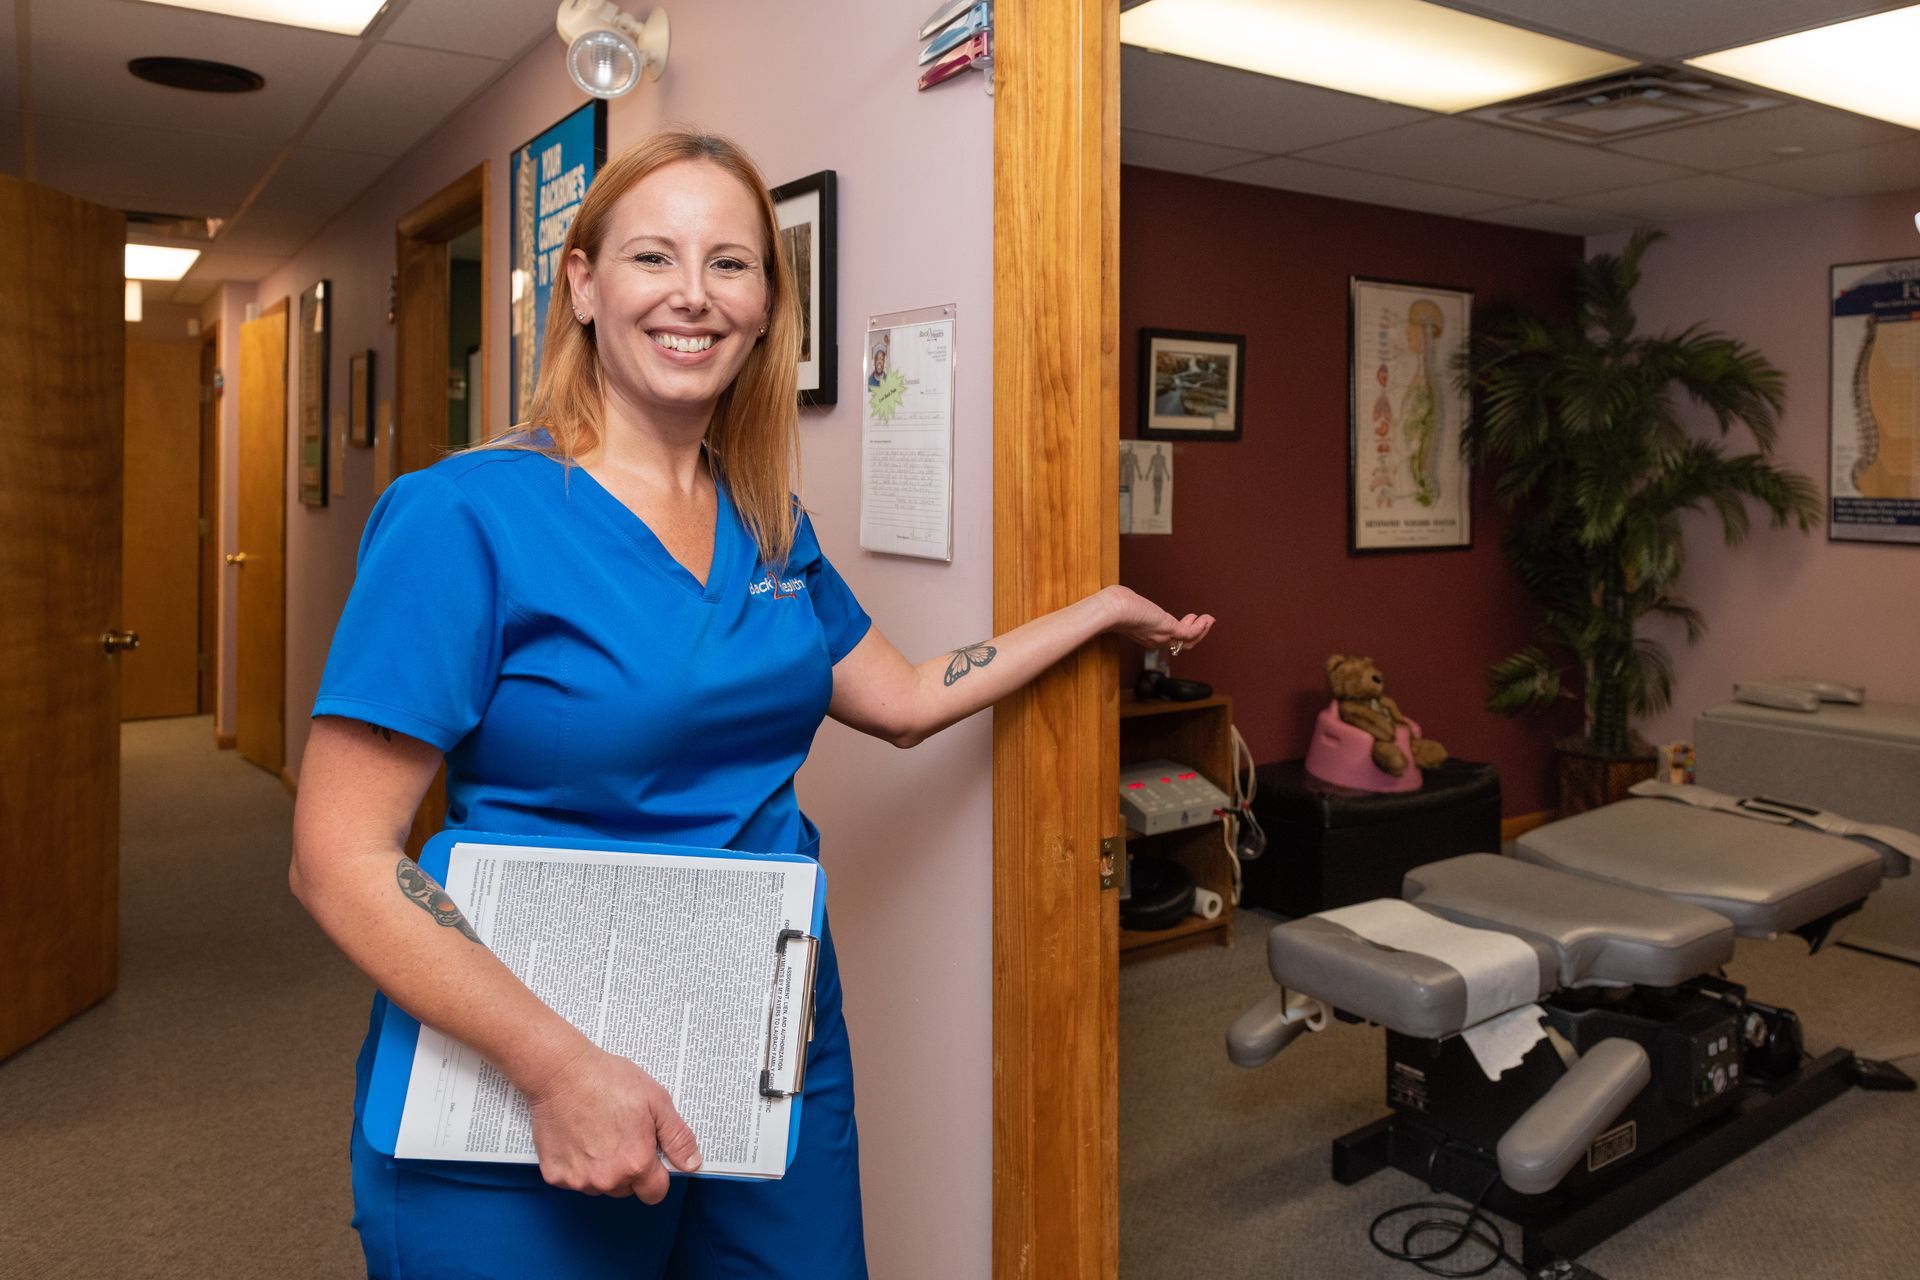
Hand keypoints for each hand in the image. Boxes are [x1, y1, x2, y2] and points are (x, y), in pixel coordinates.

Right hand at [523, 1043, 702, 1201]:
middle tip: (622, 1135)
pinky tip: (578, 1137)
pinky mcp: (555, 1175)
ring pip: (600, 1186)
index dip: (656, 1175)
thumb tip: (692, 1163)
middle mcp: (607, 1179)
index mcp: (636, 1163)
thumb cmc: (606, 1081)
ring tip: (599, 1132)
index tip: (650, 1156)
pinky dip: (577, 1164)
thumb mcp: (656, 1101)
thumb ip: (677, 1137)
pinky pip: (573, 1179)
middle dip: (629, 1169)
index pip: (655, 1193)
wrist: (561, 1072)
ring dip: (603, 1168)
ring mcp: (578, 1180)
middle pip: (627, 1189)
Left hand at [1098, 585, 1214, 653]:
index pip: (1168, 642)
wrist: (1112, 609)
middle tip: (1202, 622)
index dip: (1180, 634)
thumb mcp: (1126, 606)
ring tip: (1207, 620)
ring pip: (1188, 642)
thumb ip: (1131, 606)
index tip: (1188, 621)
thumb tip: (1126, 596)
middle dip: (1195, 634)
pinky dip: (1201, 628)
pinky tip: (1206, 619)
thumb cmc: (1114, 606)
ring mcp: (1162, 636)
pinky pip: (1189, 634)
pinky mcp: (1167, 629)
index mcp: (1146, 637)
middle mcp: (1155, 640)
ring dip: (1201, 631)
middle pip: (1181, 645)